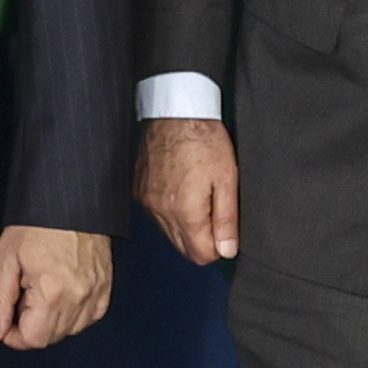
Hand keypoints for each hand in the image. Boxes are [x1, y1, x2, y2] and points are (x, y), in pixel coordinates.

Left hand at [0, 224, 112, 349]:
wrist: (70, 202)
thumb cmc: (38, 223)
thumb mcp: (5, 260)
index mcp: (52, 293)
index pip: (33, 340)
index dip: (14, 337)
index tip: (6, 324)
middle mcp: (78, 298)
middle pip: (52, 338)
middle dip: (31, 328)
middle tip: (21, 300)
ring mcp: (96, 293)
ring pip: (71, 331)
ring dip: (52, 322)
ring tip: (41, 293)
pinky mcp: (106, 287)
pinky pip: (90, 318)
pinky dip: (75, 314)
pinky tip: (62, 296)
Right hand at [135, 120, 238, 264]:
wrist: (175, 112)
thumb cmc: (204, 140)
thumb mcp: (227, 180)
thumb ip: (227, 220)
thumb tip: (228, 251)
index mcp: (185, 212)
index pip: (201, 256)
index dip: (218, 247)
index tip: (224, 229)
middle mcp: (161, 212)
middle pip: (183, 249)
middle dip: (202, 240)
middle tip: (214, 212)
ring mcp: (147, 202)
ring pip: (169, 233)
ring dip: (186, 225)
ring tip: (198, 195)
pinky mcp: (139, 191)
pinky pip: (156, 215)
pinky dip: (169, 210)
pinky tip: (181, 188)